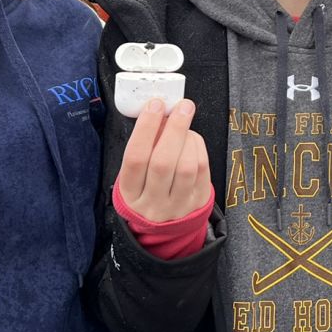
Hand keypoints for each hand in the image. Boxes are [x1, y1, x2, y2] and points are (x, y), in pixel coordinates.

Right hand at [115, 98, 211, 223]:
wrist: (164, 226)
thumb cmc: (146, 188)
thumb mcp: (135, 174)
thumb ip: (144, 146)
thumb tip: (161, 113)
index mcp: (129, 192)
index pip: (135, 158)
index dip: (145, 129)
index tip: (155, 105)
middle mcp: (151, 202)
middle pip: (163, 162)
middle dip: (174, 129)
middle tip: (182, 106)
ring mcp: (176, 206)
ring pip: (186, 167)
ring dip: (188, 138)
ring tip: (185, 123)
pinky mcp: (198, 203)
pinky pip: (202, 171)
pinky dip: (199, 148)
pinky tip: (192, 138)